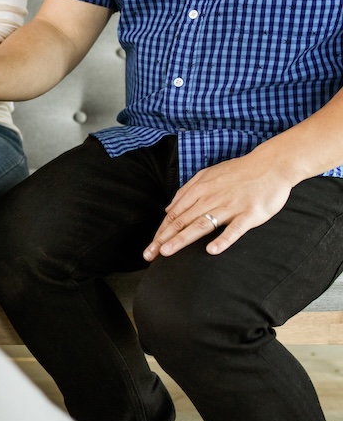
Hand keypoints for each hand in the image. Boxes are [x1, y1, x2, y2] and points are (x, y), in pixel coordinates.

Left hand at [143, 152, 293, 259]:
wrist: (271, 164)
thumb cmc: (238, 172)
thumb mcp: (207, 175)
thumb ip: (186, 191)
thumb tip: (167, 209)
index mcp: (200, 190)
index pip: (174, 214)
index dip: (160, 232)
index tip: (150, 247)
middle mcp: (211, 198)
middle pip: (182, 221)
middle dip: (163, 239)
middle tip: (149, 255)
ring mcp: (230, 206)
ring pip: (201, 224)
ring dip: (182, 239)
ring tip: (167, 252)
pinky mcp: (250, 213)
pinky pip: (234, 229)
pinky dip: (223, 239)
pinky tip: (211, 250)